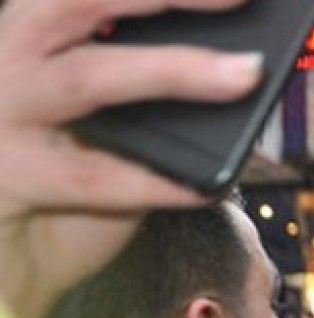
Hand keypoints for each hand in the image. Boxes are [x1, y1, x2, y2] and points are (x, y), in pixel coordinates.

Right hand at [0, 0, 263, 317]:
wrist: (9, 251)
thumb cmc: (66, 172)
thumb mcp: (106, 115)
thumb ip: (150, 88)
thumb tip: (239, 65)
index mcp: (34, 32)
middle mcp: (9, 60)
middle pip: (78, 3)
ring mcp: (5, 115)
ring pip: (88, 78)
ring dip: (172, 71)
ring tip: (244, 74)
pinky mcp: (15, 175)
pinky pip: (96, 176)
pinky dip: (159, 181)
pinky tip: (209, 187)